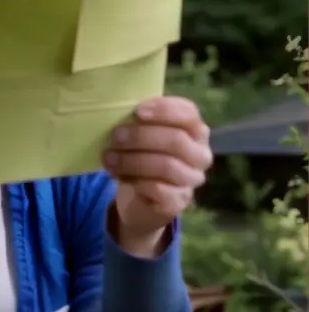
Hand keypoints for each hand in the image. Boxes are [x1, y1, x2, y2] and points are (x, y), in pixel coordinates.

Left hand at [102, 97, 212, 256]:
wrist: (142, 196)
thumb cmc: (144, 154)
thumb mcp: (144, 133)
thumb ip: (141, 120)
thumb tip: (119, 110)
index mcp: (195, 130)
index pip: (188, 113)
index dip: (164, 110)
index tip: (137, 111)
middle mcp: (200, 154)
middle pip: (176, 140)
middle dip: (142, 137)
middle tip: (116, 136)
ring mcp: (192, 180)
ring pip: (167, 166)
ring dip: (133, 160)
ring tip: (110, 158)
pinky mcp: (179, 201)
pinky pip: (159, 189)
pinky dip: (137, 181)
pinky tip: (120, 177)